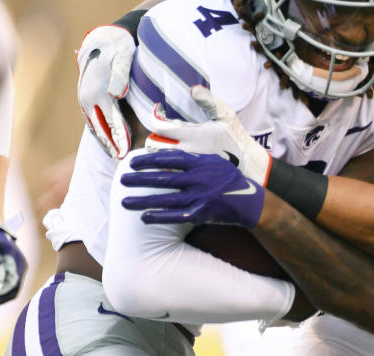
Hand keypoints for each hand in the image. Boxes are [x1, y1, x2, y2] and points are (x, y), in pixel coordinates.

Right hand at [77, 25, 134, 158]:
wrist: (104, 39)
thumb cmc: (117, 49)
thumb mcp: (121, 58)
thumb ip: (119, 75)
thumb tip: (115, 94)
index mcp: (97, 93)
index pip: (111, 122)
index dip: (119, 138)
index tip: (126, 154)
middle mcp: (87, 99)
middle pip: (101, 128)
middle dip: (111, 146)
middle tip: (121, 161)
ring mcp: (84, 99)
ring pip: (94, 126)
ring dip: (104, 142)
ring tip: (115, 155)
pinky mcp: (86, 98)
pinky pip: (92, 120)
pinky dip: (99, 132)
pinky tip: (107, 141)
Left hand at [121, 150, 265, 227]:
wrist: (251, 201)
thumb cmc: (230, 180)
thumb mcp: (214, 162)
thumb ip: (193, 159)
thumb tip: (168, 156)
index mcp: (201, 163)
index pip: (170, 159)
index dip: (150, 160)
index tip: (132, 162)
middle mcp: (199, 178)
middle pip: (164, 178)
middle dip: (140, 179)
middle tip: (122, 180)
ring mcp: (200, 196)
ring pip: (166, 198)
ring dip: (143, 200)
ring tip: (124, 201)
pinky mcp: (202, 212)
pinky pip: (175, 216)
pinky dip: (159, 216)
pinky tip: (144, 217)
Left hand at [146, 85, 271, 185]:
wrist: (249, 165)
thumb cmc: (237, 138)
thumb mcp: (226, 115)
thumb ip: (208, 100)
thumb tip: (192, 88)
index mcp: (194, 135)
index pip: (160, 127)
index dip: (155, 116)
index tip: (158, 110)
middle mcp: (187, 153)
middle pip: (153, 145)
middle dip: (152, 137)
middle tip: (160, 132)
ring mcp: (186, 169)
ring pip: (157, 160)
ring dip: (155, 153)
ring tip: (163, 146)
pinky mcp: (189, 178)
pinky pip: (167, 173)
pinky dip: (165, 166)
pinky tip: (172, 161)